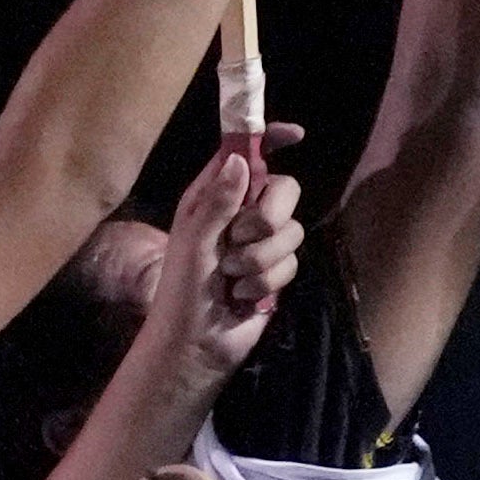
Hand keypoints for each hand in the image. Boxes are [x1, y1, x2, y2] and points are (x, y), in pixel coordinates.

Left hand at [153, 132, 306, 384]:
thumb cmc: (182, 290)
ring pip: (291, 231)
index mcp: (213, 197)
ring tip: (233, 278)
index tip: (298, 135)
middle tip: (241, 237)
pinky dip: (266, 282)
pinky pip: (291, 263)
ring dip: (260, 259)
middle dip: (268, 215)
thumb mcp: (194, 241)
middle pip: (284, 189)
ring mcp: (260, 243)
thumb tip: (242, 159)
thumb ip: (218, 200)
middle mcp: (240, 214)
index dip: (271, 140)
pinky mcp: (275, 272)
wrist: (195, 344)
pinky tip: (244, 297)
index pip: (246, 155)